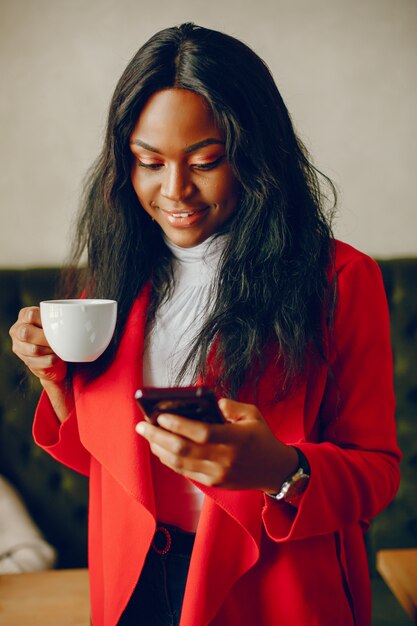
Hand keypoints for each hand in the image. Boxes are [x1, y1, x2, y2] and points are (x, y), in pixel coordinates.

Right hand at [9, 307, 66, 385]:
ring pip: (33, 349)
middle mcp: (17, 330)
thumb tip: (76, 316)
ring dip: (49, 349)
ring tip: (58, 348)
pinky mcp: (26, 361)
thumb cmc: (56, 332)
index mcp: (24, 315)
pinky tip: (56, 358)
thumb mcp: (56, 322)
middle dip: (45, 337)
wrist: (55, 354)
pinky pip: (37, 362)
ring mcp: (19, 347)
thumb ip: (58, 317)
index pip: (30, 314)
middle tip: (59, 339)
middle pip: (26, 332)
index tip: (56, 324)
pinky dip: (49, 360)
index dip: (44, 320)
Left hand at [136, 398, 298, 491]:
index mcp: (236, 439)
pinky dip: (169, 459)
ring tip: (147, 434)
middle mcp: (224, 459)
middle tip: (141, 425)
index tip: (160, 415)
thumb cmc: (262, 438)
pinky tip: (160, 447)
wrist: (274, 471)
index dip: (178, 425)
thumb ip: (231, 406)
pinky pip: (184, 471)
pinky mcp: (212, 483)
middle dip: (158, 436)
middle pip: (183, 450)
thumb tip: (211, 402)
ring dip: (159, 448)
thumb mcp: (253, 414)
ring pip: (179, 463)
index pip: (202, 433)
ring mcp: (217, 475)